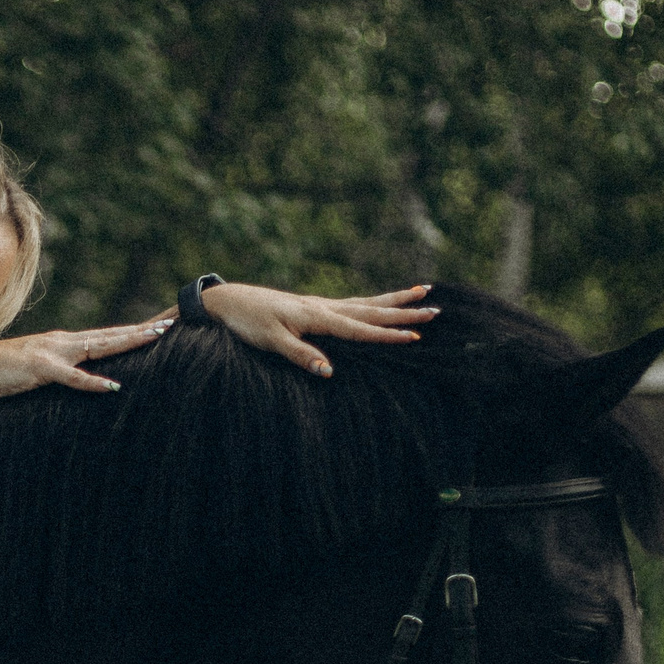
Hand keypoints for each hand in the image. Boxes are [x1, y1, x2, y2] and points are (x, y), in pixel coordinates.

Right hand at [0, 317, 176, 399]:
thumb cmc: (4, 371)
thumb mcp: (39, 368)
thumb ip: (60, 369)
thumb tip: (80, 375)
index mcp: (65, 343)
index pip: (106, 336)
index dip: (132, 332)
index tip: (158, 327)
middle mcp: (64, 342)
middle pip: (110, 335)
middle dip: (140, 331)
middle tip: (169, 324)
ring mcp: (54, 353)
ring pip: (98, 347)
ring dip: (126, 342)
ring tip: (152, 339)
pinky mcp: (42, 369)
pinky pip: (72, 377)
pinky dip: (93, 382)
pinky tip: (112, 386)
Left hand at [200, 283, 436, 376]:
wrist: (228, 302)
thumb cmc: (247, 323)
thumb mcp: (270, 342)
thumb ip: (301, 355)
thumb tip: (330, 371)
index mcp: (317, 317)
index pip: (360, 329)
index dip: (388, 336)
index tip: (416, 337)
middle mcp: (324, 307)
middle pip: (371, 311)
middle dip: (403, 313)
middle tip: (435, 309)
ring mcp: (320, 305)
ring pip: (365, 303)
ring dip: (394, 301)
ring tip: (421, 292)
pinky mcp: (313, 307)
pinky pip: (351, 304)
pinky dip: (371, 302)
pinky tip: (379, 303)